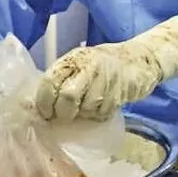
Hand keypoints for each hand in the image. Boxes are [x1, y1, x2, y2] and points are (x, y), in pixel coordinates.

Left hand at [36, 11, 177, 120]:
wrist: (140, 60)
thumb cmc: (104, 65)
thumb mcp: (81, 65)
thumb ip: (62, 80)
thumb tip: (37, 105)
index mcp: (74, 59)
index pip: (50, 81)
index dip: (44, 102)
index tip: (45, 113)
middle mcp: (88, 67)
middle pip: (67, 97)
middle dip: (62, 113)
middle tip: (64, 117)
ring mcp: (105, 79)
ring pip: (85, 108)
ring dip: (83, 115)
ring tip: (88, 108)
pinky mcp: (120, 93)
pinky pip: (102, 113)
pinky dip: (99, 116)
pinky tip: (103, 106)